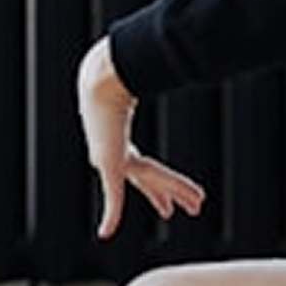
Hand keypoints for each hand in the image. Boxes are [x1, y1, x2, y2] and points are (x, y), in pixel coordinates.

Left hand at [77, 38, 205, 238]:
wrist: (99, 81)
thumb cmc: (116, 77)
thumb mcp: (141, 81)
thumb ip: (157, 74)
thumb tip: (179, 52)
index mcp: (117, 141)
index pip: (144, 167)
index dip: (159, 185)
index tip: (168, 202)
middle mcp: (113, 153)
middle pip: (148, 179)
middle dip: (167, 194)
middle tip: (185, 209)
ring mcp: (110, 160)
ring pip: (146, 182)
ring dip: (166, 194)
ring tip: (181, 211)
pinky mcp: (109, 164)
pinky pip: (114, 196)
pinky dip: (110, 215)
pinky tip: (104, 233)